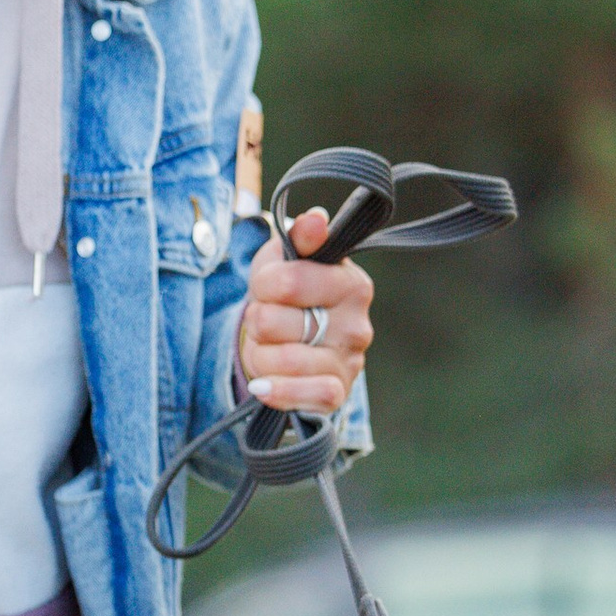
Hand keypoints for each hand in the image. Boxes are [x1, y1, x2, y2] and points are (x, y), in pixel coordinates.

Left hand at [239, 209, 375, 417]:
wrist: (293, 342)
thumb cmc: (289, 295)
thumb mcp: (286, 259)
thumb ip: (300, 238)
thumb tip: (316, 219)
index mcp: (351, 285)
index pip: (289, 282)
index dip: (263, 286)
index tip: (266, 287)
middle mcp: (357, 325)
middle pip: (275, 324)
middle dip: (258, 322)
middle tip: (267, 320)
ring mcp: (350, 363)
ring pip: (285, 362)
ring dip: (260, 356)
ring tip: (268, 347)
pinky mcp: (338, 394)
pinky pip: (309, 397)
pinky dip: (278, 391)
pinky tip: (263, 385)